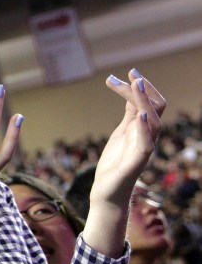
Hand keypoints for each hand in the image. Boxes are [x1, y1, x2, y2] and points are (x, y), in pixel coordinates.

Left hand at [78, 69, 164, 256]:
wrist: (107, 192)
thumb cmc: (115, 163)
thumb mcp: (121, 132)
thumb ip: (129, 115)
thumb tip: (132, 92)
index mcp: (143, 129)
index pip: (152, 103)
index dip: (144, 87)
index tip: (130, 71)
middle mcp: (148, 137)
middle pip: (156, 108)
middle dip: (145, 89)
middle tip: (130, 73)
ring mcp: (144, 149)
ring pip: (154, 121)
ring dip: (144, 101)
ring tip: (135, 84)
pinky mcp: (137, 162)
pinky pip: (146, 143)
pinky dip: (144, 128)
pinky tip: (139, 114)